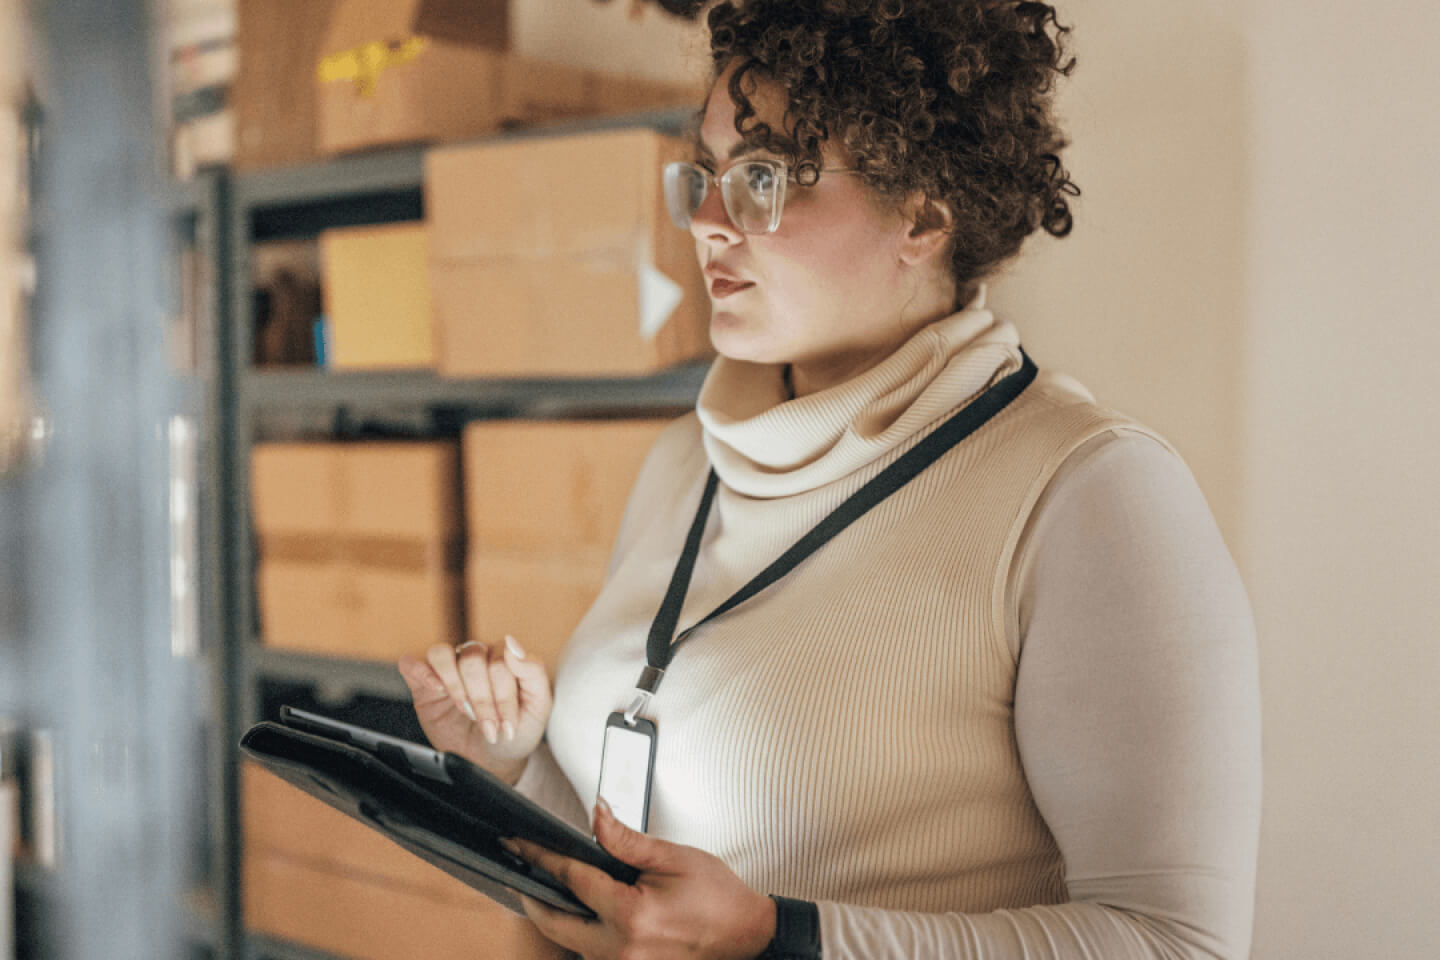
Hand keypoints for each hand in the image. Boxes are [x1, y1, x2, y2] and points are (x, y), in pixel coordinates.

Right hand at [397, 635, 551, 784]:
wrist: (493, 762)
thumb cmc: (517, 731)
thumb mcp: (539, 706)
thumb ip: (533, 671)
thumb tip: (512, 643)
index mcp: (504, 658)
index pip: (500, 660)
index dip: (503, 695)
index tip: (508, 724)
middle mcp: (475, 658)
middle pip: (472, 659)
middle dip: (482, 700)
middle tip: (489, 727)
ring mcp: (448, 670)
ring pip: (442, 654)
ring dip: (455, 686)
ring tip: (464, 710)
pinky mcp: (423, 685)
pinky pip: (411, 664)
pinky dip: (421, 672)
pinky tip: (436, 689)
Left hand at [510, 798, 776, 959]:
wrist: (748, 937)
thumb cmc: (719, 899)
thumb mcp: (674, 858)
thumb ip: (626, 840)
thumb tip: (596, 815)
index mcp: (632, 917)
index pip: (572, 881)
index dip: (542, 858)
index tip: (520, 844)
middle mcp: (622, 950)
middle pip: (555, 923)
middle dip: (532, 895)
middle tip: (518, 868)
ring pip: (569, 943)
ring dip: (554, 916)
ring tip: (543, 886)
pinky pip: (590, 954)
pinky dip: (577, 932)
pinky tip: (577, 912)